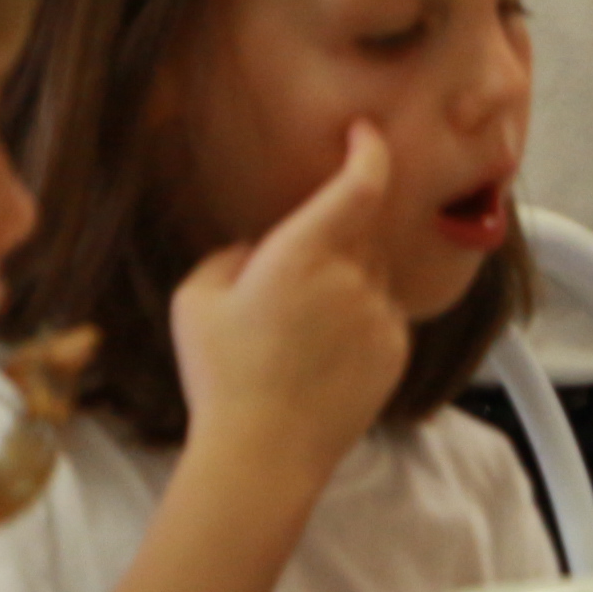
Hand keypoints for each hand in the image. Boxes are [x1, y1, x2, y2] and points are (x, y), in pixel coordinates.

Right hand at [171, 120, 411, 477]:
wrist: (262, 457)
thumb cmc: (221, 377)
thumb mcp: (197, 299)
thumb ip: (232, 254)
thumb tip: (261, 248)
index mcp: (303, 253)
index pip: (360, 183)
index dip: (369, 150)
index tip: (364, 134)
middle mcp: (352, 277)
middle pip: (363, 230)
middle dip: (336, 236)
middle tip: (291, 280)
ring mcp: (380, 315)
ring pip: (374, 273)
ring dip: (347, 280)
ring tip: (300, 331)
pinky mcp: (395, 350)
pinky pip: (384, 313)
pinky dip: (360, 318)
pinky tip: (321, 356)